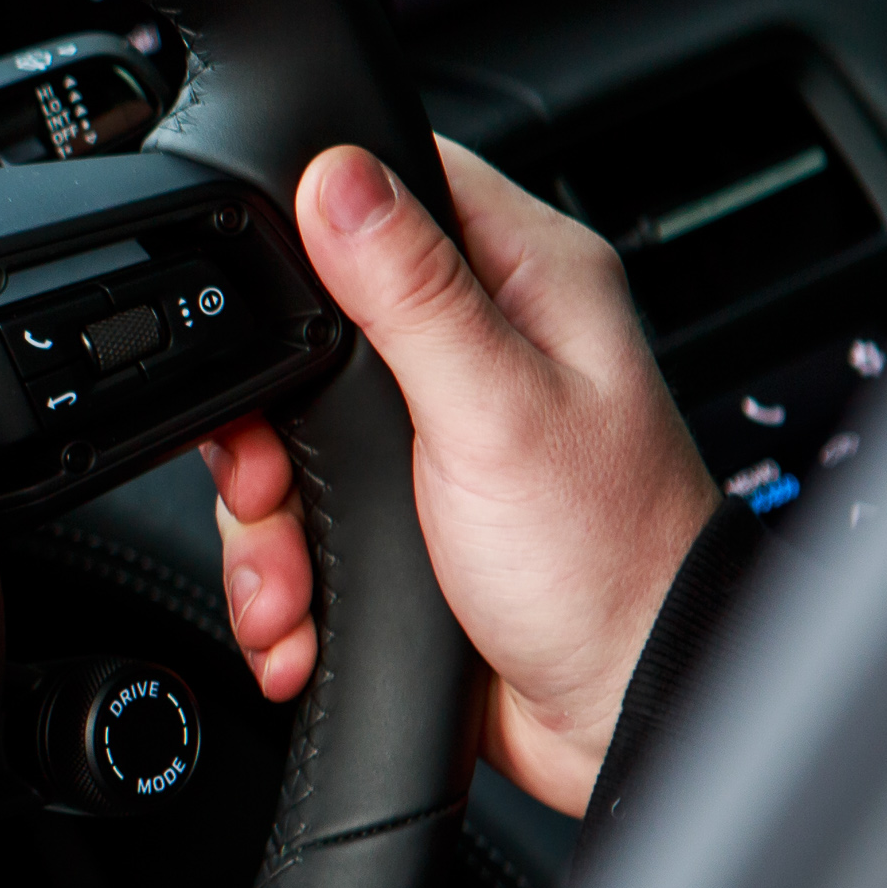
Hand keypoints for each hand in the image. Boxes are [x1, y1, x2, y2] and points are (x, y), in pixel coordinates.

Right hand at [204, 135, 717, 816]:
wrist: (622, 712)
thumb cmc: (608, 562)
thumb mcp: (496, 412)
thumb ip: (411, 292)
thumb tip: (335, 175)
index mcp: (526, 278)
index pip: (396, 182)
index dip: (312, 222)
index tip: (271, 302)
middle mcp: (483, 342)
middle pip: (311, 322)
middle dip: (264, 422)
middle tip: (266, 479)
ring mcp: (440, 429)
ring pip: (291, 431)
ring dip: (268, 521)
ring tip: (290, 578)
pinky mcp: (409, 508)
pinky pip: (306, 512)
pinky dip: (286, 571)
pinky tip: (301, 611)